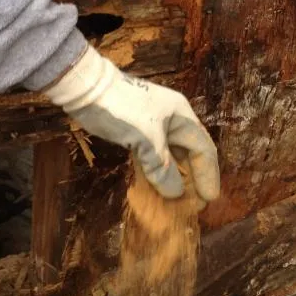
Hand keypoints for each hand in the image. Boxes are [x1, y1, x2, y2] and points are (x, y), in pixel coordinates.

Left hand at [44, 45, 219, 201]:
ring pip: (171, 156)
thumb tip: (175, 192)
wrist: (86, 90)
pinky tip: (157, 188)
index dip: (208, 174)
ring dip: (174, 178)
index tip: (209, 198)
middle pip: (189, 153)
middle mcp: (172, 120)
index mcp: (181, 115)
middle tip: (195, 205)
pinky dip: (156, 173)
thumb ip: (162, 167)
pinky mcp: (136, 133)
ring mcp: (153, 127)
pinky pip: (153, 157)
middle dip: (193, 178)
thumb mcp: (146, 138)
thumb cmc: (121, 109)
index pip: (203, 148)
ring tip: (178, 202)